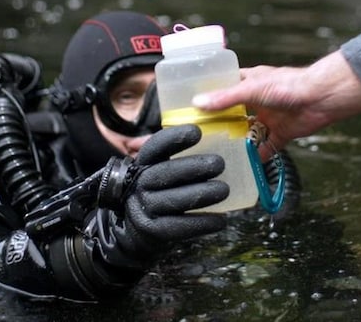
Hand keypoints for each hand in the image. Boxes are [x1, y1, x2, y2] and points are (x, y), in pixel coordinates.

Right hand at [94, 124, 227, 267]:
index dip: (175, 138)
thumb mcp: (157, 167)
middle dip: (195, 168)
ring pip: (175, 200)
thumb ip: (175, 152)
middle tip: (220, 164)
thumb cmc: (158, 189)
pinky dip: (202, 223)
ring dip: (203, 195)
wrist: (136, 227)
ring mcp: (144, 208)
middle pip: (166, 173)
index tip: (197, 133)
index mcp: (143, 163)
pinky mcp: (154, 231)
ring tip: (224, 190)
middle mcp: (140, 184)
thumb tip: (210, 130)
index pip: (156, 147)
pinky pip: (180, 227)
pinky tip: (220, 219)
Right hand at [191, 51, 360, 158]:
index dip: (209, 96)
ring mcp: (268, 117)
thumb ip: (225, 98)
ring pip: (248, 131)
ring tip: (217, 152)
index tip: (191, 107)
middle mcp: (256, 100)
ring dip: (237, 140)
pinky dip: (257, 157)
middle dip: (220, 122)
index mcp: (247, 82)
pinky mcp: (281, 133)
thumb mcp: (251, 89)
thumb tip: (198, 103)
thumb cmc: (288, 84)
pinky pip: (266, 148)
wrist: (321, 98)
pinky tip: (245, 165)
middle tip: (200, 135)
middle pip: (233, 112)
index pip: (223, 87)